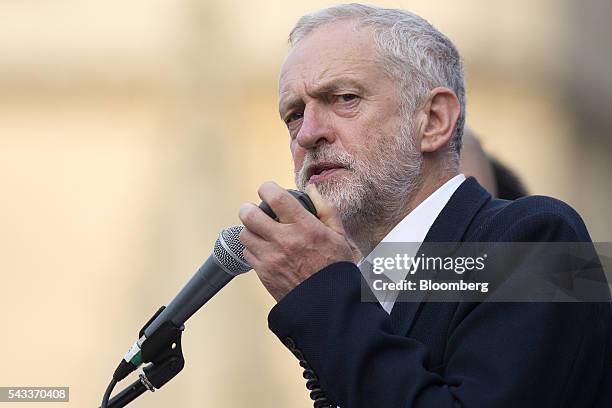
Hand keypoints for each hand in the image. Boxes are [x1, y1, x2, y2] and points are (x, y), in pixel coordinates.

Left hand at [238, 181, 360, 301]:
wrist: (328, 304)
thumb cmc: (335, 269)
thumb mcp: (338, 235)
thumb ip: (324, 208)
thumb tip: (311, 188)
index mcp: (304, 227)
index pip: (275, 197)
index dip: (267, 188)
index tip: (268, 190)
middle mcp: (284, 240)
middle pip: (249, 214)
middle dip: (250, 209)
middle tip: (256, 211)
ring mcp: (271, 258)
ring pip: (244, 234)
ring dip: (251, 230)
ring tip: (262, 233)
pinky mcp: (263, 273)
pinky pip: (247, 253)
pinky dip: (253, 249)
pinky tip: (266, 250)